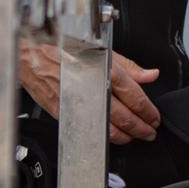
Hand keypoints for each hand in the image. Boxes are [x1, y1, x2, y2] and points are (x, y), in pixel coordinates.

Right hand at [17, 42, 160, 144]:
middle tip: (149, 132)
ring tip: (134, 136)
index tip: (154, 117)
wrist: (34, 55)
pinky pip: (89, 129)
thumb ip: (130, 68)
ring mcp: (80, 103)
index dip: (148, 111)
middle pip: (125, 117)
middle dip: (141, 128)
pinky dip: (104, 136)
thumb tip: (150, 75)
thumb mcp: (103, 52)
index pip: (135, 97)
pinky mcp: (66, 113)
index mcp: (107, 71)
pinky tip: (111, 135)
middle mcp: (95, 89)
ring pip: (108, 128)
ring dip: (125, 135)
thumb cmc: (67, 50)